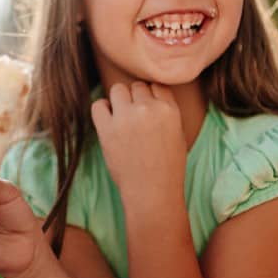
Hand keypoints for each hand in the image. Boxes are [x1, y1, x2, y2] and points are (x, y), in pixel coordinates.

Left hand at [90, 82, 187, 204]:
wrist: (152, 192)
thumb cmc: (168, 167)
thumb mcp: (178, 134)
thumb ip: (167, 112)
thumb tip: (151, 95)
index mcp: (169, 110)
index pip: (156, 85)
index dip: (151, 96)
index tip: (148, 109)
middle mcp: (148, 109)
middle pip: (137, 86)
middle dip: (135, 99)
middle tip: (134, 118)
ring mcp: (126, 117)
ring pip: (118, 89)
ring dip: (119, 100)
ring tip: (121, 118)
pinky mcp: (107, 128)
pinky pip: (98, 104)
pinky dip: (102, 109)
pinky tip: (108, 121)